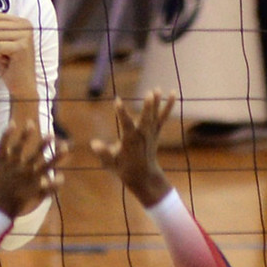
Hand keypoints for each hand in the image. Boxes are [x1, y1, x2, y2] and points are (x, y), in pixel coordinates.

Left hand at [0, 12, 36, 99]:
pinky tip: (8, 62)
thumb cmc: (9, 63)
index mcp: (23, 22)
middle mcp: (26, 26)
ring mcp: (25, 36)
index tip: (2, 44)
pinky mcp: (22, 47)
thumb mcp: (2, 40)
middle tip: (3, 53)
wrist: (22, 84)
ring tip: (6, 57)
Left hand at [0, 118, 64, 220]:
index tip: (65, 147)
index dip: (57, 156)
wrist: (0, 206)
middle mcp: (23, 170)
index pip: (48, 165)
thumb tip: (62, 176)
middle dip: (43, 145)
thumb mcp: (39, 196)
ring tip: (31, 123)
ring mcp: (10, 165)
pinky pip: (2, 147)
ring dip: (25, 136)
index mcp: (34, 178)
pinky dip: (5, 136)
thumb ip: (52, 187)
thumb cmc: (22, 200)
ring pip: (18, 148)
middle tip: (51, 134)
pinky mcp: (0, 162)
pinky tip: (12, 123)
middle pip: (35, 156)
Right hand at [90, 92, 175, 207]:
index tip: (117, 100)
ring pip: (155, 116)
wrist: (144, 177)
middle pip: (146, 119)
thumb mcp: (110, 164)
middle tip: (149, 93)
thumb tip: (94, 143)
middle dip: (148, 107)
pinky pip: (163, 117)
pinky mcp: (156, 132)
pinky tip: (172, 93)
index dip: (121, 113)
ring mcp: (151, 134)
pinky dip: (168, 106)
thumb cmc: (124, 169)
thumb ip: (103, 153)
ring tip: (157, 89)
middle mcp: (142, 136)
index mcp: (130, 141)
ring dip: (157, 103)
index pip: (125, 125)